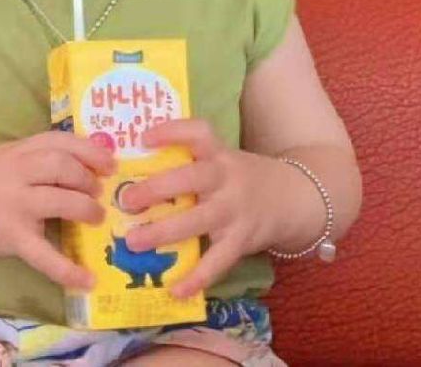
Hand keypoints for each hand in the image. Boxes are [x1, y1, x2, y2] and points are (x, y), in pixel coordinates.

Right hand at [0, 132, 116, 289]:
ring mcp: (14, 205)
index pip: (60, 141)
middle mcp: (17, 173)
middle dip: (88, 179)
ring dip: (87, 209)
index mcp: (18, 150)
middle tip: (98, 191)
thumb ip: (37, 155)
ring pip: (61, 202)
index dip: (90, 151)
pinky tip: (87, 280)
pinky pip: (44, 256)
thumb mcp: (6, 155)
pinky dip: (68, 270)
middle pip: (63, 167)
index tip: (110, 163)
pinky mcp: (11, 238)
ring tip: (95, 217)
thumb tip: (85, 162)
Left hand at [119, 119, 273, 298]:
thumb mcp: (220, 159)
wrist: (293, 198)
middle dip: (158, 188)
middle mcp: (226, 178)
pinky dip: (197, 277)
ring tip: (133, 242)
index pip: (199, 132)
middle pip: (192, 178)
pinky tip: (175, 289)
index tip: (144, 138)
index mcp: (218, 154)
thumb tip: (130, 169)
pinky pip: (218, 261)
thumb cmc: (238, 177)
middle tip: (127, 199)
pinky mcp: (242, 240)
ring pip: (199, 220)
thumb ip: (186, 162)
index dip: (172, 132)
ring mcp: (235, 210)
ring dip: (164, 232)